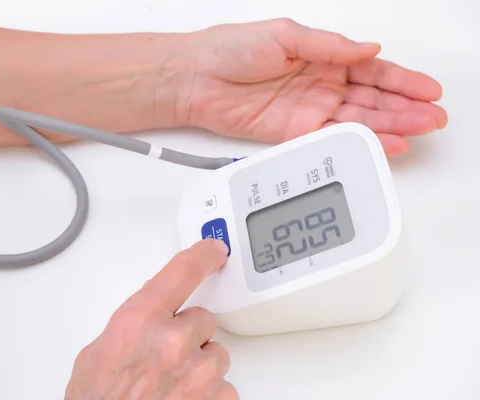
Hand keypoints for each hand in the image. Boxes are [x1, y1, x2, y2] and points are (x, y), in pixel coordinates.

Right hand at [65, 239, 236, 399]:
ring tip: (171, 388)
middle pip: (203, 319)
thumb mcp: (97, 357)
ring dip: (200, 367)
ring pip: (216, 354)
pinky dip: (210, 395)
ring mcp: (198, 371)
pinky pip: (225, 387)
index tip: (215, 248)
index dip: (204, 254)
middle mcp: (173, 340)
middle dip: (189, 336)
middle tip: (166, 358)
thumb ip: (129, 330)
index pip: (182, 270)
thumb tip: (145, 327)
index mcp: (139, 320)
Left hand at [177, 18, 447, 155]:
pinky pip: (330, 139)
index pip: (371, 70)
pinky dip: (356, 142)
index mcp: (321, 57)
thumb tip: (369, 49)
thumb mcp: (285, 35)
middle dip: (404, 107)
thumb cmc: (230, 49)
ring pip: (357, 121)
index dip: (401, 80)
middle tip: (432, 117)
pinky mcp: (291, 134)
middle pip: (371, 99)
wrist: (196, 78)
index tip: (427, 89)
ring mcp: (307, 111)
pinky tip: (380, 144)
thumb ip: (329, 47)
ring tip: (417, 131)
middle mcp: (319, 85)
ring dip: (388, 127)